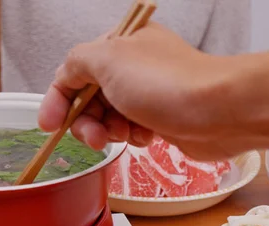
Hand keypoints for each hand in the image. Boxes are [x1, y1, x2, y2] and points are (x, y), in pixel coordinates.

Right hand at [38, 22, 242, 160]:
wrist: (218, 112)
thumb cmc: (165, 83)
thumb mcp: (107, 59)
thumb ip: (76, 63)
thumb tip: (65, 75)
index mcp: (120, 44)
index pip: (74, 71)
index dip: (58, 99)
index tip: (49, 126)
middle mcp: (133, 65)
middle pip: (89, 98)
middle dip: (87, 121)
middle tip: (95, 138)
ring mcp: (148, 92)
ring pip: (108, 117)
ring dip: (109, 130)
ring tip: (125, 134)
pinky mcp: (161, 117)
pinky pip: (130, 130)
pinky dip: (131, 136)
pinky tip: (145, 136)